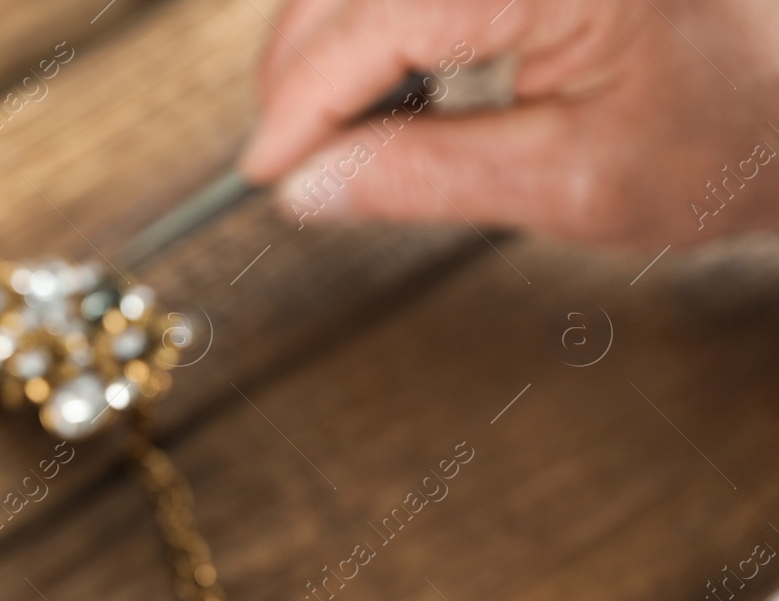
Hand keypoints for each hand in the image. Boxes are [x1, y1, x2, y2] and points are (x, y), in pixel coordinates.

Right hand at [242, 0, 778, 246]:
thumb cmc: (735, 132)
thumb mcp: (571, 184)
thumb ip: (423, 179)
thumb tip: (307, 185)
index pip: (382, 19)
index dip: (303, 100)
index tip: (266, 167)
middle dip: (304, 65)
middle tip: (292, 155)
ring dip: (334, 35)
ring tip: (338, 122)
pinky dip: (379, 16)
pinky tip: (388, 71)